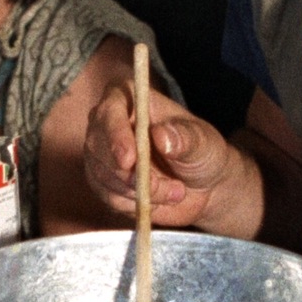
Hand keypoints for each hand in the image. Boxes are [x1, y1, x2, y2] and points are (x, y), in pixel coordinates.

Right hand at [82, 84, 240, 228]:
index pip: (111, 107)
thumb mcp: (204, 143)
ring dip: (138, 191)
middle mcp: (110, 122)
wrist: (203, 186)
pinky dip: (134, 204)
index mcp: (133, 98)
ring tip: (174, 192)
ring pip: (102, 174)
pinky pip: (108, 196)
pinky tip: (159, 200)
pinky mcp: (103, 180)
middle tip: (159, 187)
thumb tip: (161, 136)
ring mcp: (103, 152)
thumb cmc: (202, 153)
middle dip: (127, 173)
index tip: (130, 160)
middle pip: (97, 144)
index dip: (115, 132)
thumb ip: (185, 138)